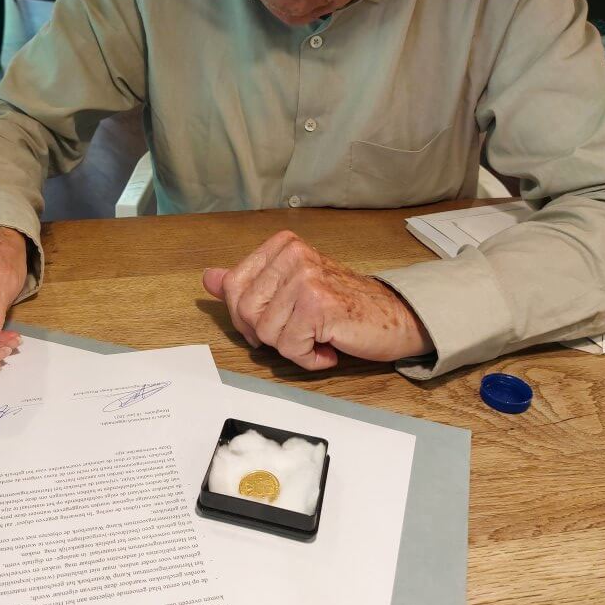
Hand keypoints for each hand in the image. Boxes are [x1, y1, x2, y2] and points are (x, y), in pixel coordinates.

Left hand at [202, 231, 432, 370]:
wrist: (395, 318)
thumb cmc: (344, 306)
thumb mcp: (291, 288)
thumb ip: (249, 282)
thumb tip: (209, 278)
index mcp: (283, 246)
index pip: (233, 288)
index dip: (247, 317)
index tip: (275, 321)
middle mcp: (294, 255)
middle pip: (245, 312)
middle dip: (269, 334)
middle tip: (300, 331)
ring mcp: (306, 278)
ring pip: (266, 333)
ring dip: (292, 347)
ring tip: (318, 335)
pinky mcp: (318, 305)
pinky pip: (290, 348)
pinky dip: (310, 359)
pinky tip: (329, 346)